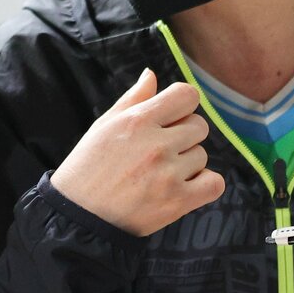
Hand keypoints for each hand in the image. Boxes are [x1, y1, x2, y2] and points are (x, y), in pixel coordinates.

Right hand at [51, 68, 223, 235]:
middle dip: (184, 136)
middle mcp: (156, 144)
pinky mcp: (178, 201)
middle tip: (160, 151)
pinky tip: (183, 187)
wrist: (79, 218)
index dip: (182, 105)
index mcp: (137, 121)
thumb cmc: (87, 168)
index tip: (172, 118)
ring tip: (160, 174)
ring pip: (203, 155)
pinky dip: (204, 185)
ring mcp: (169, 173)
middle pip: (199, 126)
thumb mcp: (103, 126)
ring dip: (187, 163)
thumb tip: (152, 74)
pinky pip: (214, 183)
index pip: (186, 95)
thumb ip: (133, 99)